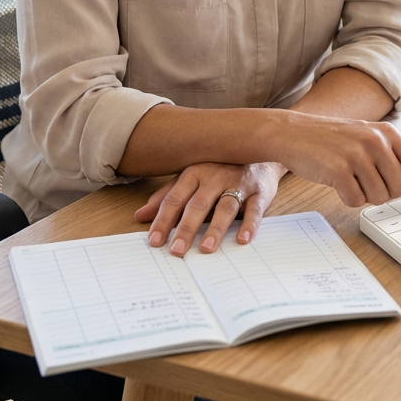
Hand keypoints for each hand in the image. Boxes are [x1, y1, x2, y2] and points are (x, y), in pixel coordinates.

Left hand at [134, 161, 285, 256]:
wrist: (259, 150)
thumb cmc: (220, 167)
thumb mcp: (191, 177)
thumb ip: (167, 196)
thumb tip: (140, 216)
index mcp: (194, 172)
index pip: (175, 198)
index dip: (163, 219)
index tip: (154, 241)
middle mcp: (215, 177)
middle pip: (198, 204)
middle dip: (186, 228)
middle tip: (177, 250)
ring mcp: (238, 183)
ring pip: (226, 207)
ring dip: (216, 228)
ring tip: (206, 248)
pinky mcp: (259, 191)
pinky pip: (255, 208)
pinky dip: (250, 224)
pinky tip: (243, 239)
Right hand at [270, 113, 400, 214]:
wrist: (293, 132)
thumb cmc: (331, 139)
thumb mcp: (368, 140)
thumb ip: (395, 160)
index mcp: (388, 133)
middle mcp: (376, 141)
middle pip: (400, 189)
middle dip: (384, 192)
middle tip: (364, 178)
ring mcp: (358, 154)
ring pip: (379, 198)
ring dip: (363, 194)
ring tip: (348, 175)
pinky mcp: (339, 169)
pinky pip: (355, 201)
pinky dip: (346, 197)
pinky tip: (335, 180)